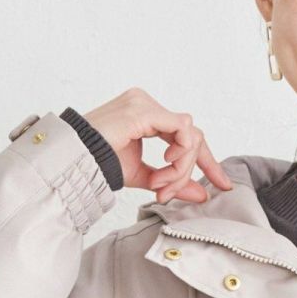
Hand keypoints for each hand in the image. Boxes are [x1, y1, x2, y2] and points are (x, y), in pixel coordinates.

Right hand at [82, 88, 233, 202]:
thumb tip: (202, 194)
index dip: (206, 160)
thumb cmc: (99, 165)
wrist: (75, 161)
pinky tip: (164, 167)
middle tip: (173, 193)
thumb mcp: (146, 177)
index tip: (221, 184)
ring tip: (160, 185)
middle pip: (193, 134)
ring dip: (182, 167)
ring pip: (190, 135)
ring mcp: (146, 103)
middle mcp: (147, 103)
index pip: (187, 134)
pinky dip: (180, 157)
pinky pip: (182, 133)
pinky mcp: (145, 110)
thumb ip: (174, 182)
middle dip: (196, 168)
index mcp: (147, 115)